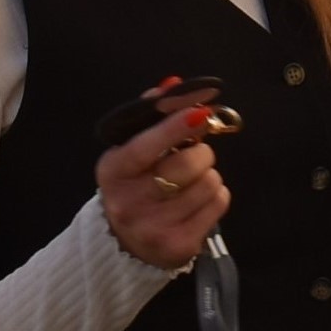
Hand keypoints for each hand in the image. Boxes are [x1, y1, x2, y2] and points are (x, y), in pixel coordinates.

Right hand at [93, 87, 228, 270]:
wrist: (125, 243)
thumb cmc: (136, 184)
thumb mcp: (133, 150)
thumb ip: (152, 115)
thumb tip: (173, 84)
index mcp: (112, 172)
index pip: (145, 147)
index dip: (174, 127)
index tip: (200, 111)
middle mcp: (127, 203)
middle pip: (186, 165)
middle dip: (201, 152)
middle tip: (195, 155)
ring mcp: (152, 229)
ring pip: (208, 183)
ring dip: (209, 176)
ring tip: (192, 183)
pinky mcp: (178, 247)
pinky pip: (218, 204)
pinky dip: (217, 196)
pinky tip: (198, 202)